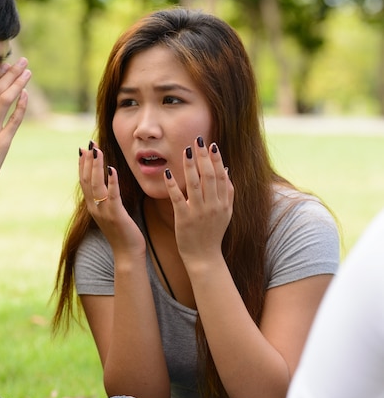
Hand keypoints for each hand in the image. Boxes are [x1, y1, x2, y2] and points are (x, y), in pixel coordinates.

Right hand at [79, 142, 144, 256]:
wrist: (127, 254)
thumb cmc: (122, 232)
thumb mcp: (110, 213)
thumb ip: (106, 199)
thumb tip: (106, 184)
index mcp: (92, 206)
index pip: (84, 181)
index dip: (83, 164)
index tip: (84, 148)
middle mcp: (94, 208)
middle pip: (87, 180)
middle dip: (88, 160)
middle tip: (90, 143)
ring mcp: (104, 211)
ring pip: (96, 185)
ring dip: (97, 166)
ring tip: (98, 150)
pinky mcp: (116, 215)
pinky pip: (112, 195)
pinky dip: (111, 181)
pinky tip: (112, 169)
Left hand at [163, 137, 232, 265]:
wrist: (204, 257)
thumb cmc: (213, 233)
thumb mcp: (226, 212)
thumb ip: (228, 192)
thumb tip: (226, 169)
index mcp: (223, 202)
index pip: (220, 175)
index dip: (216, 159)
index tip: (211, 144)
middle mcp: (213, 205)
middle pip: (209, 176)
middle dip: (203, 157)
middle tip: (197, 140)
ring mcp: (199, 212)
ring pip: (195, 184)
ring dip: (190, 166)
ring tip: (186, 150)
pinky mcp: (184, 219)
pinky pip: (178, 198)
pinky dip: (173, 185)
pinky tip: (168, 173)